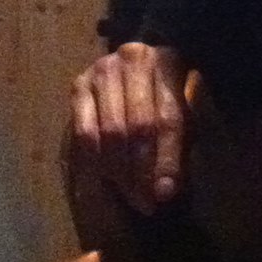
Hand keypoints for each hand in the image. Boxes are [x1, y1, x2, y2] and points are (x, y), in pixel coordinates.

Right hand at [68, 41, 187, 213]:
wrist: (136, 67)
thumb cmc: (165, 97)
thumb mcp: (183, 115)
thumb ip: (177, 148)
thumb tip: (163, 191)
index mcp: (167, 62)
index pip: (167, 119)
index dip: (166, 160)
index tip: (164, 194)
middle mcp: (133, 59)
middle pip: (137, 127)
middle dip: (141, 172)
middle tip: (146, 203)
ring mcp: (101, 70)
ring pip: (110, 133)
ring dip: (119, 173)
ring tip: (131, 196)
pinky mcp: (79, 85)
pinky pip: (84, 132)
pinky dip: (96, 161)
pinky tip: (107, 178)